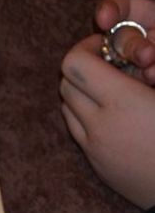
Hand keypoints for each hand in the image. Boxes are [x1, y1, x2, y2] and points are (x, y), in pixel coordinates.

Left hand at [61, 34, 154, 207]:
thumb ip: (153, 69)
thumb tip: (141, 55)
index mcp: (123, 102)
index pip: (75, 63)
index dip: (88, 48)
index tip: (109, 46)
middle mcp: (99, 125)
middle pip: (66, 83)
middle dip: (85, 69)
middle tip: (114, 66)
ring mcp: (94, 148)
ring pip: (67, 107)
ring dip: (83, 92)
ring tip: (115, 90)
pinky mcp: (96, 166)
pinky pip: (77, 131)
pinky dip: (86, 117)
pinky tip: (117, 117)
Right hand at [82, 0, 154, 82]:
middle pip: (123, 8)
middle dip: (110, 13)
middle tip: (102, 20)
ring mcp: (154, 44)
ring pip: (129, 42)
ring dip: (133, 48)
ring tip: (148, 59)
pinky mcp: (152, 72)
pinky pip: (138, 71)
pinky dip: (144, 73)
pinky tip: (153, 75)